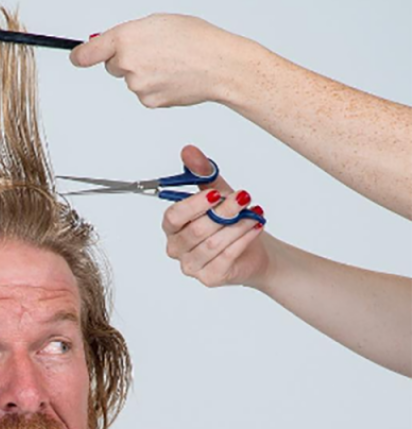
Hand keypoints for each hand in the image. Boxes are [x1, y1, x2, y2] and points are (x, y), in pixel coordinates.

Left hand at [69, 14, 252, 107]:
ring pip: (130, 80)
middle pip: (112, 66)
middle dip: (125, 60)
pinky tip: (172, 77)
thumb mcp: (157, 23)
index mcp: (126, 38)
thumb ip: (130, 34)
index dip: (80, 55)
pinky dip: (154, 86)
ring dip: (144, 73)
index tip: (76, 57)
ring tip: (170, 63)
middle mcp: (127, 64)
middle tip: (152, 52)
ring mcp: (136, 86)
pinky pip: (144, 93)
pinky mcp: (148, 102)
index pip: (90, 53)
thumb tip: (111, 44)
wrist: (217, 65)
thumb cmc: (194, 39)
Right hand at [163, 145, 269, 287]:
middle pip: (195, 230)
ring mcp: (191, 266)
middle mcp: (177, 248)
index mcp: (173, 227)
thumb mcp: (218, 193)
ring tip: (254, 214)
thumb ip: (202, 173)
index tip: (215, 194)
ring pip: (212, 244)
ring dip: (236, 226)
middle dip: (223, 212)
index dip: (193, 206)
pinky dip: (242, 240)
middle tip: (244, 198)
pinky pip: (225, 257)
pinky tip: (255, 227)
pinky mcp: (210, 277)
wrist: (255, 248)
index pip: (173, 217)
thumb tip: (189, 151)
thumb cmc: (231, 221)